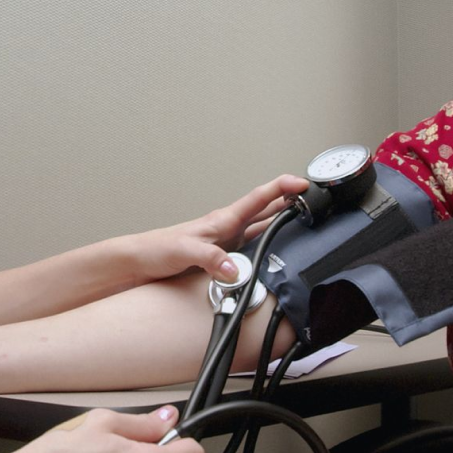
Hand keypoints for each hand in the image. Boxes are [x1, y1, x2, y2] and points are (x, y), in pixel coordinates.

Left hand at [130, 174, 309, 283]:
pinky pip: (253, 247)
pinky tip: (276, 254)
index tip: (303, 183)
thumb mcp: (183, 252)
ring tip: (305, 220)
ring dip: (283, 222)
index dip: (282, 187)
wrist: (137, 263)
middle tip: (316, 199)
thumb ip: (209, 258)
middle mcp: (227, 228)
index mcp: (222, 220)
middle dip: (291, 201)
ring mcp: (226, 242)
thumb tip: (235, 269)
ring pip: (263, 227)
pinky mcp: (222, 257)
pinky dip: (269, 246)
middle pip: (266, 209)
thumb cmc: (155, 250)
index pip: (258, 198)